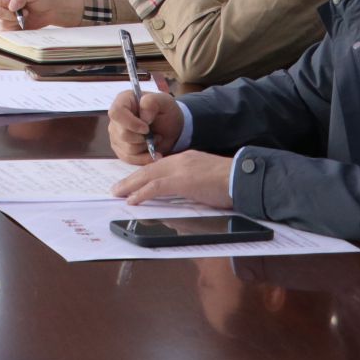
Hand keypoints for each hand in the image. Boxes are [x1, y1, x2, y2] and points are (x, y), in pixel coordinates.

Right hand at [0, 0, 84, 29]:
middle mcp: (3, 2)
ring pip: (2, 22)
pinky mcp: (11, 25)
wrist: (51, 9)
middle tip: (25, 12)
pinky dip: (16, 28)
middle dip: (10, 14)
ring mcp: (6, 15)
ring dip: (15, 20)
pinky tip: (24, 23)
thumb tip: (10, 6)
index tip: (9, 4)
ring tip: (27, 15)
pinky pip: (7, 30)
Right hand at [107, 85, 183, 162]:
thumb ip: (152, 102)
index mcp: (123, 102)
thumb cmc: (166, 112)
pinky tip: (154, 153)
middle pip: (122, 134)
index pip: (116, 113)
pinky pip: (129, 159)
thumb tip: (143, 117)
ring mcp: (116, 135)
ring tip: (155, 140)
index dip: (131, 123)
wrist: (170, 128)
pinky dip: (144, 158)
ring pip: (127, 149)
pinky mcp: (120, 149)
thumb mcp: (164, 102)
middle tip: (156, 135)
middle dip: (143, 139)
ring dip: (146, 148)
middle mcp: (116, 119)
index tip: (147, 128)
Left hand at [111, 150, 233, 209]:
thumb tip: (181, 199)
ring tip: (118, 193)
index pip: (158, 166)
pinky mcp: (182, 181)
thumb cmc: (230, 183)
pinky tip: (132, 200)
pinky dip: (142, 193)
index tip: (133, 182)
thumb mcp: (206, 180)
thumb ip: (191, 185)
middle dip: (131, 180)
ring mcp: (180, 169)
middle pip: (149, 170)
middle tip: (117, 188)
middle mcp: (179, 160)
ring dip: (130, 186)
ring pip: (148, 176)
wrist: (242, 178)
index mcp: (185, 159)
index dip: (143, 175)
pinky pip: (155, 187)